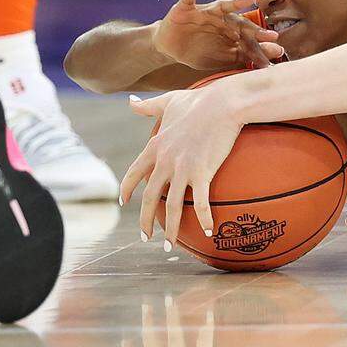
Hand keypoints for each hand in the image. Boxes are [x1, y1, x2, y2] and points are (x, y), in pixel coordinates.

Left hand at [121, 85, 244, 247]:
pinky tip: (209, 230)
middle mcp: (164, 161)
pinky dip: (204, 218)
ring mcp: (182, 169)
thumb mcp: (170, 101)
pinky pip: (201, 203)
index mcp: (155, 146)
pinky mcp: (202, 173)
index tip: (124, 202)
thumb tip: (129, 101)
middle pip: (150, 198)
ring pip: (171, 207)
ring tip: (168, 246)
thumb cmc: (200, 100)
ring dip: (169, 229)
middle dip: (145, 221)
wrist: (223, 103)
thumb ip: (148, 106)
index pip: (134, 173)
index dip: (127, 189)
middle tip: (145, 237)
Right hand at [153, 0, 283, 69]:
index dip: (261, 44)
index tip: (278, 49)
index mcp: (230, 31)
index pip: (248, 37)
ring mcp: (204, 13)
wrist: (170, 48)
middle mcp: (221, 19)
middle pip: (240, 23)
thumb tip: (274, 54)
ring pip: (222, 6)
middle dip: (255, 29)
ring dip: (236, 2)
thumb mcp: (222, 56)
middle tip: (272, 34)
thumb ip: (245, 55)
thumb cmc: (199, 50)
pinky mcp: (185, 9)